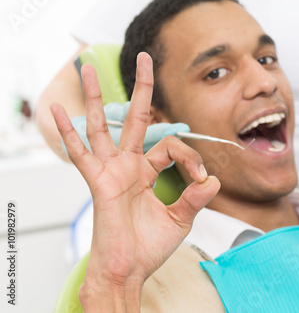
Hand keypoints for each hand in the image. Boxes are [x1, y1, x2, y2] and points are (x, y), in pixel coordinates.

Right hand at [50, 53, 219, 310]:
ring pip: (102, 126)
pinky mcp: (98, 182)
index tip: (202, 180)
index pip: (172, 144)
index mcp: (147, 171)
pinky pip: (80, 154)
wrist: (130, 269)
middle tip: (144, 58)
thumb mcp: (181, 217)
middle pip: (135, 117)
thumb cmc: (150, 246)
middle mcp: (128, 165)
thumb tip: (213, 180)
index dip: (191, 157)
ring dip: (94, 96)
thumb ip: (196, 197)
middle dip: (141, 88)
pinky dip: (68, 132)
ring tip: (86, 66)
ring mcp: (111, 171)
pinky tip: (57, 109)